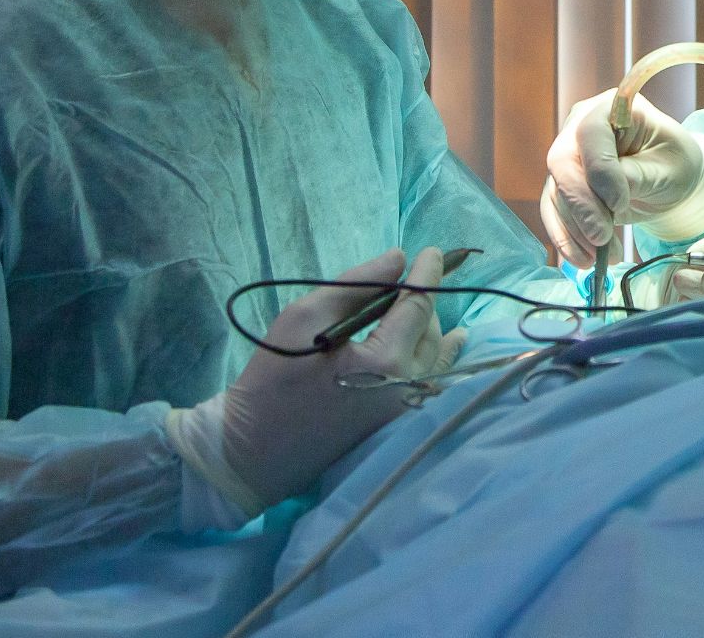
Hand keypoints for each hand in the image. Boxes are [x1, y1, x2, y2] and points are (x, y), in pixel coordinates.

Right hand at [214, 249, 465, 509]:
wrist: (254, 451)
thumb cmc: (273, 379)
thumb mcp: (305, 316)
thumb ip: (357, 285)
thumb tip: (397, 259)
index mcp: (386, 362)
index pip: (420, 306)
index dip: (427, 274)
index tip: (433, 251)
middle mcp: (408, 389)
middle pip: (431, 333)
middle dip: (424, 303)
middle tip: (408, 281)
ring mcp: (406, 413)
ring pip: (436, 360)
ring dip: (432, 330)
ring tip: (429, 307)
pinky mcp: (397, 426)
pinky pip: (431, 384)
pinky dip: (439, 359)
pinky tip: (449, 344)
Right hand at [540, 92, 703, 266]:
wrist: (669, 177)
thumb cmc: (675, 162)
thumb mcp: (670, 167)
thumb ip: (638, 177)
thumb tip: (607, 199)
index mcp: (612, 108)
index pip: (591, 134)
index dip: (600, 170)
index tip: (620, 204)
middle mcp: (580, 127)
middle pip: (563, 163)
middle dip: (582, 206)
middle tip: (601, 238)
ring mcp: (568, 156)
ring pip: (556, 192)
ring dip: (576, 229)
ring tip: (603, 256)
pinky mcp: (563, 185)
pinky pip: (553, 211)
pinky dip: (566, 238)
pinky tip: (583, 259)